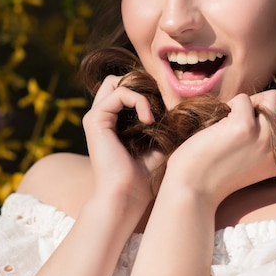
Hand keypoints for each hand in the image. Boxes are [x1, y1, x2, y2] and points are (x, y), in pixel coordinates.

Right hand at [82, 75, 162, 211]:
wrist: (126, 196)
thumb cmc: (143, 178)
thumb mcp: (157, 146)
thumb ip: (162, 127)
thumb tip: (180, 111)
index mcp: (111, 122)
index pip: (125, 89)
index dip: (145, 91)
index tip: (163, 110)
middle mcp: (100, 117)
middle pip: (115, 80)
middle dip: (139, 86)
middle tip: (157, 105)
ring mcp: (95, 117)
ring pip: (116, 81)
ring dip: (142, 93)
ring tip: (153, 117)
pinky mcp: (95, 119)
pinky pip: (120, 93)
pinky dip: (139, 101)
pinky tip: (149, 121)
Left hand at [165, 90, 275, 206]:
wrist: (194, 189)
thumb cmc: (221, 170)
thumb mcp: (260, 158)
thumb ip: (275, 136)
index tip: (261, 122)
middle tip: (256, 112)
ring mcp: (266, 137)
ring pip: (273, 96)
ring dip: (252, 101)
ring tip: (235, 121)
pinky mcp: (244, 127)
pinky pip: (244, 98)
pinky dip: (230, 106)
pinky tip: (220, 127)